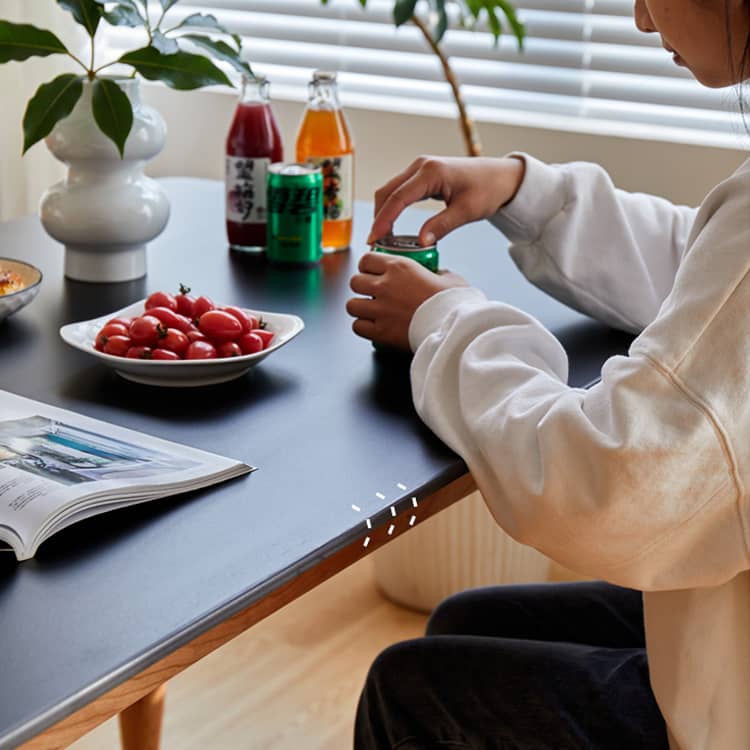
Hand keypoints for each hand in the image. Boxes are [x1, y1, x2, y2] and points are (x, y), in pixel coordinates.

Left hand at [347, 251, 468, 350]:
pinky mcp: (380, 331)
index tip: (372, 271)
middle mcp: (385, 286)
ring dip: (360, 308)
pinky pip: (358, 327)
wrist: (454, 328)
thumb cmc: (454, 303)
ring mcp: (380, 309)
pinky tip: (373, 327)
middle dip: (361, 287)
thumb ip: (436, 273)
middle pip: (354, 282)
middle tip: (371, 292)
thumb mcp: (449, 277)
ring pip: (351, 305)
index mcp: (399, 267)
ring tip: (370, 311)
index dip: (367, 266)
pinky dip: (363, 327)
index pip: (366, 259)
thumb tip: (436, 275)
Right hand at [368, 155, 525, 246]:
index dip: (383, 221)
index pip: (397, 198)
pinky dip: (392, 208)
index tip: (374, 239)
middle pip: (386, 192)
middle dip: (378, 218)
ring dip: (383, 213)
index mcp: (430, 172)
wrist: (502, 177)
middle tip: (375, 243)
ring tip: (382, 238)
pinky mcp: (422, 175)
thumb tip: (421, 242)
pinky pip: (399, 191)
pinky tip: (392, 226)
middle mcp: (421, 166)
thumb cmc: (488, 190)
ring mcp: (420, 169)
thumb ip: (442, 226)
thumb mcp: (466, 211)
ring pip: (390, 191)